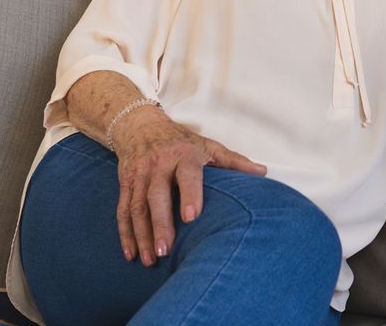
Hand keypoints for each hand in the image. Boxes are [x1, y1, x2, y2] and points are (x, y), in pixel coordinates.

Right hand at [109, 107, 266, 265]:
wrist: (140, 124)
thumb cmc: (181, 141)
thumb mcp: (208, 145)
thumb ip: (234, 161)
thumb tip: (263, 172)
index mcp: (183, 154)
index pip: (186, 174)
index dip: (189, 194)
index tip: (192, 217)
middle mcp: (158, 163)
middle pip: (156, 195)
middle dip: (160, 224)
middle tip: (165, 250)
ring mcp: (139, 173)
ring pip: (137, 206)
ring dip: (142, 235)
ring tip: (151, 260)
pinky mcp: (126, 182)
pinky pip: (123, 209)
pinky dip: (125, 233)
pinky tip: (131, 254)